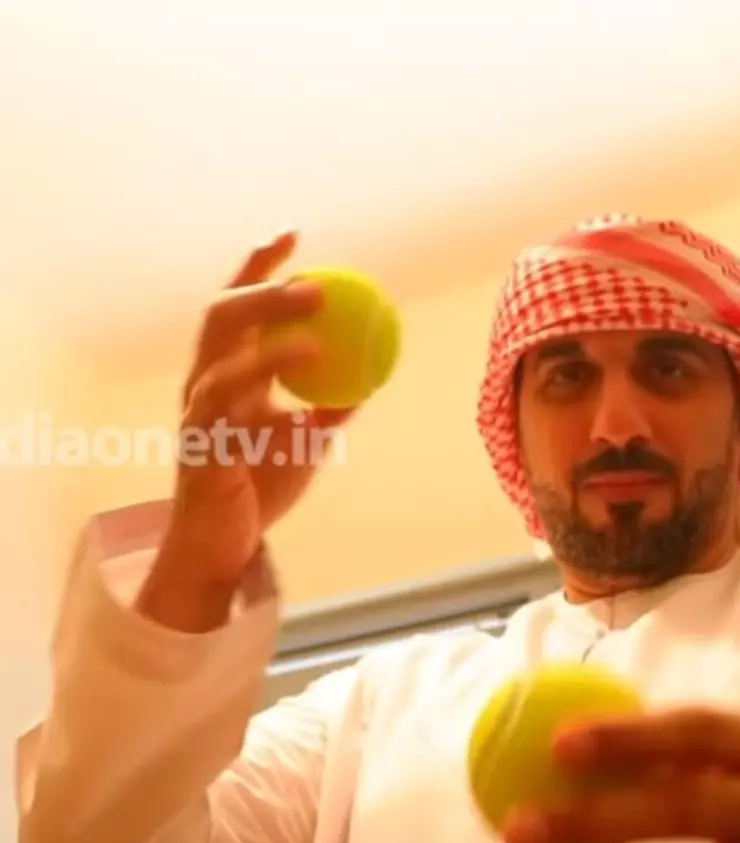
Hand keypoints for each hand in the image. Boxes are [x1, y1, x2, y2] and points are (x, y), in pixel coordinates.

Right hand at [137, 231, 353, 631]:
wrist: (224, 544)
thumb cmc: (258, 487)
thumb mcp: (309, 439)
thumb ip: (332, 404)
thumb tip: (374, 373)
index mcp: (227, 372)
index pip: (239, 305)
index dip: (259, 265)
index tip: (294, 234)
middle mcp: (206, 384)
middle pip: (221, 317)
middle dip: (262, 290)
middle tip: (314, 283)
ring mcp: (198, 414)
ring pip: (220, 358)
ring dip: (267, 337)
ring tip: (314, 327)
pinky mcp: (201, 446)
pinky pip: (228, 410)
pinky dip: (265, 389)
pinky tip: (303, 380)